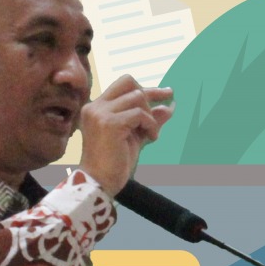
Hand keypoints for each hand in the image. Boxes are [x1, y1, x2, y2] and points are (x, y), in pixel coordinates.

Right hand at [76, 75, 173, 195]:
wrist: (98, 183)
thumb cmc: (114, 164)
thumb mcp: (135, 137)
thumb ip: (148, 120)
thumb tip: (168, 106)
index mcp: (96, 108)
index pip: (122, 85)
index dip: (145, 88)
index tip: (164, 94)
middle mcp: (95, 107)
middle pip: (129, 82)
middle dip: (150, 92)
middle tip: (168, 102)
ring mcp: (100, 114)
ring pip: (137, 97)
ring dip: (150, 115)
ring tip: (151, 134)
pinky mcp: (109, 123)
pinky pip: (139, 114)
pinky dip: (150, 124)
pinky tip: (151, 138)